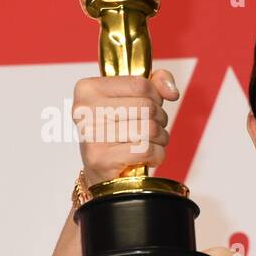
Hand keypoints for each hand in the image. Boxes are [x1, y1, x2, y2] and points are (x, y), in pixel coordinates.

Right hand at [73, 69, 178, 185]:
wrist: (102, 171)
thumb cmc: (118, 131)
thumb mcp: (133, 99)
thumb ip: (155, 83)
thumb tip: (171, 91)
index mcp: (88, 88)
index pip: (140, 84)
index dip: (156, 96)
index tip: (151, 105)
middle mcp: (84, 110)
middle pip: (146, 107)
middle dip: (160, 119)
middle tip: (152, 128)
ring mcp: (91, 135)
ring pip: (149, 128)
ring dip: (161, 138)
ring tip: (151, 142)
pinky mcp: (100, 158)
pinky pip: (146, 150)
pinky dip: (157, 155)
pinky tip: (148, 157)